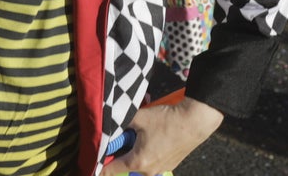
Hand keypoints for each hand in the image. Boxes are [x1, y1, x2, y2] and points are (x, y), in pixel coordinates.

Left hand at [99, 98, 223, 175]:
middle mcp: (148, 171)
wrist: (195, 121)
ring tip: (138, 134)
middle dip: (120, 153)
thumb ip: (121, 124)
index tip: (92, 161)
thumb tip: (109, 125)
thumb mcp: (138, 118)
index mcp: (137, 162)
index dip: (100, 165)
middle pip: (125, 165)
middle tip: (121, 137)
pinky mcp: (170, 164)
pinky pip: (152, 161)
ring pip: (139, 163)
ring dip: (135, 151)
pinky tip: (152, 136)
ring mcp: (160, 169)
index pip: (110, 170)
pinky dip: (147, 151)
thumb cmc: (166, 120)